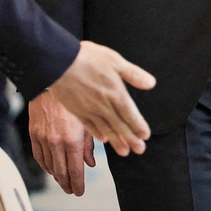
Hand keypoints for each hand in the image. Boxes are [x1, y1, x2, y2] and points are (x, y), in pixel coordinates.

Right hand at [29, 93, 95, 194]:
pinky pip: (38, 156)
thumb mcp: (89, 120)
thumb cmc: (75, 98)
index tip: (79, 191)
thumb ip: (90, 144)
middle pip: (61, 172)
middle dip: (67, 183)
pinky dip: (45, 165)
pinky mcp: (34, 133)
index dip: (77, 184)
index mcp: (72, 139)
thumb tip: (90, 163)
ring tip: (63, 181)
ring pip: (49, 166)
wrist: (52, 81)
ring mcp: (43, 138)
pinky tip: (50, 168)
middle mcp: (56, 142)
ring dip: (56, 176)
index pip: (75, 170)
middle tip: (72, 190)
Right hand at [45, 40, 154, 161]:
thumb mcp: (115, 60)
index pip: (130, 114)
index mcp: (115, 93)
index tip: (145, 136)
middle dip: (131, 139)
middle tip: (140, 150)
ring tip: (124, 152)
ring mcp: (89, 110)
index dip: (138, 126)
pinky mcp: (76, 111)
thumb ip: (133, 74)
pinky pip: (89, 126)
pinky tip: (103, 140)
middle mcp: (104, 105)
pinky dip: (97, 134)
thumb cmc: (87, 58)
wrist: (59, 63)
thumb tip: (151, 84)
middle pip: (120, 125)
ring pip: (106, 129)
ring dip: (116, 141)